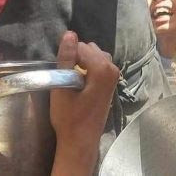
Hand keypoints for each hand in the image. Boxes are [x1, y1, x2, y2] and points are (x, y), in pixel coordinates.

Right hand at [50, 32, 119, 153]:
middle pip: (90, 49)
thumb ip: (66, 59)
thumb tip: (70, 34)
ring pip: (94, 56)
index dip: (68, 58)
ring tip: (71, 81)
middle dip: (76, 58)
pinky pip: (99, 65)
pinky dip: (88, 69)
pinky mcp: (111, 83)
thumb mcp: (62, 86)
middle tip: (66, 78)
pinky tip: (79, 84)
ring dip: (82, 63)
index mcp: (103, 68)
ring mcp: (114, 76)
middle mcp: (113, 69)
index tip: (61, 74)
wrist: (81, 141)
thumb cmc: (69, 117)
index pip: (81, 47)